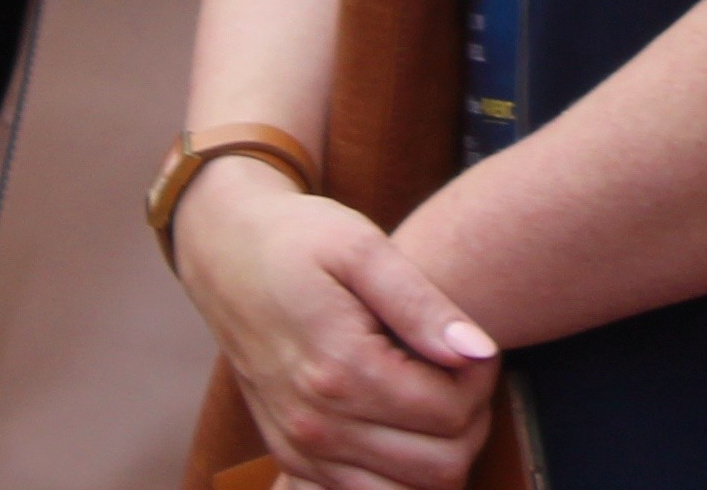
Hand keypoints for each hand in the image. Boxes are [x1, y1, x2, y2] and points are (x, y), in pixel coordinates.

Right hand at [174, 158, 498, 489]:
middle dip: (470, 419)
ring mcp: (300, 450)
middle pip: (440, 465)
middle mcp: (315, 425)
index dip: (482, 379)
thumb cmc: (299, 239)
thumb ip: (423, 304)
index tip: (472, 342)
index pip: (450, 413)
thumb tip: (480, 352)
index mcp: (339, 370)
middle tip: (460, 370)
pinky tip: (404, 418)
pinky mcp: (293, 460)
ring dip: (441, 450)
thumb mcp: (363, 249)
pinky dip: (402, 469)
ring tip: (435, 393)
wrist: (224, 253)